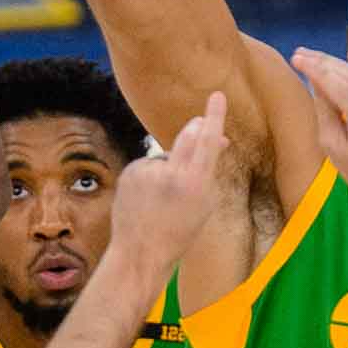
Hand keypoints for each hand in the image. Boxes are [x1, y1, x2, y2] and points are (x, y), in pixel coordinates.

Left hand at [107, 92, 227, 282]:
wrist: (141, 252)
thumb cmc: (179, 231)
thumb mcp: (205, 203)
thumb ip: (209, 170)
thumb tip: (215, 138)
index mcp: (195, 184)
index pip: (207, 141)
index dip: (214, 116)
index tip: (217, 95)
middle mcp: (171, 174)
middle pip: (188, 134)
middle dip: (196, 126)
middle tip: (200, 123)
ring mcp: (148, 171)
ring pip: (167, 154)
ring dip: (171, 165)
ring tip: (164, 197)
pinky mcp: (130, 171)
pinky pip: (149, 165)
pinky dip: (152, 175)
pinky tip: (148, 198)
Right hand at [292, 49, 347, 217]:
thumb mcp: (330, 143)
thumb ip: (324, 108)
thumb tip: (315, 77)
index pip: (340, 86)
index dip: (317, 69)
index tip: (296, 58)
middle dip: (322, 62)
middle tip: (299, 52)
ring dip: (332, 64)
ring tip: (308, 56)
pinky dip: (346, 74)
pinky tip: (329, 69)